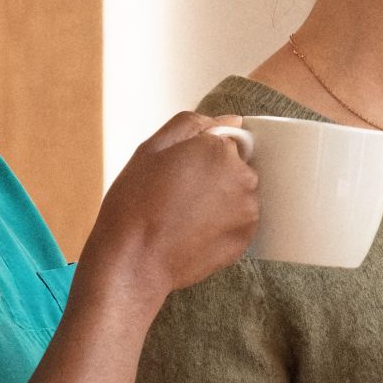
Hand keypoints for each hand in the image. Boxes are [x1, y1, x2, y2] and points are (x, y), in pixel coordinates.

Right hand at [80, 111, 262, 304]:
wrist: (134, 261)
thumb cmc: (134, 205)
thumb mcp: (150, 149)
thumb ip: (192, 125)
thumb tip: (230, 120)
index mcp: (219, 150)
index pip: (223, 141)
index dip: (199, 156)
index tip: (179, 171)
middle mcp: (243, 178)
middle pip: (235, 167)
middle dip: (213, 176)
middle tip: (178, 195)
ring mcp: (248, 211)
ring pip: (238, 195)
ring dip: (220, 200)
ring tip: (184, 216)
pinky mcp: (246, 240)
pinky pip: (238, 222)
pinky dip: (222, 224)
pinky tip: (193, 232)